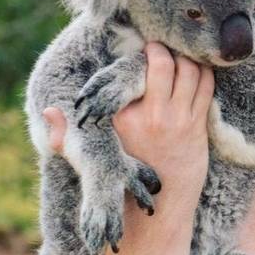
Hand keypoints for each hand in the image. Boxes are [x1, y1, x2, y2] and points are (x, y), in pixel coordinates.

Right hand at [44, 42, 214, 189]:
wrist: (159, 208)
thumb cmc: (120, 181)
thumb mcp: (88, 159)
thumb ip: (63, 135)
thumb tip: (48, 111)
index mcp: (123, 117)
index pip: (132, 71)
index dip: (140, 55)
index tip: (141, 49)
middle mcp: (152, 116)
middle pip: (164, 64)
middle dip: (164, 49)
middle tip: (161, 46)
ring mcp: (178, 121)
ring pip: (190, 72)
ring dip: (187, 59)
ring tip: (179, 56)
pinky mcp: (197, 127)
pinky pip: (206, 88)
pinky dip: (204, 73)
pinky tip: (197, 70)